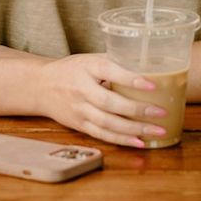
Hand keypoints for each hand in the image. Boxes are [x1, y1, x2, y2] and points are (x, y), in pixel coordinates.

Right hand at [31, 53, 168, 147]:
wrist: (40, 86)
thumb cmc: (73, 69)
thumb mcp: (91, 58)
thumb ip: (116, 61)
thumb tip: (150, 64)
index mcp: (88, 68)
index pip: (111, 72)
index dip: (131, 80)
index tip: (153, 85)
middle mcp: (82, 90)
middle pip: (110, 103)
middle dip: (137, 110)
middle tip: (161, 112)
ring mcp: (80, 110)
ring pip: (107, 123)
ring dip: (134, 130)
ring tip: (157, 131)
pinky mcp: (79, 125)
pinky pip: (101, 135)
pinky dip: (121, 140)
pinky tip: (139, 142)